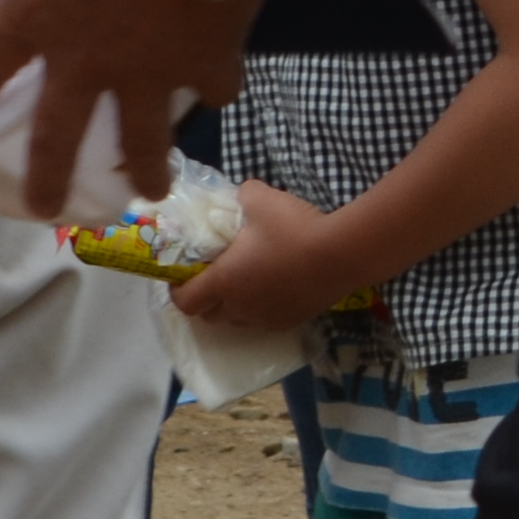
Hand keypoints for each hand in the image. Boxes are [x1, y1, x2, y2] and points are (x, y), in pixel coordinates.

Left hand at [0, 0, 256, 215]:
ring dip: (144, 168)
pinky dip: (216, 86)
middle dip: (48, 178)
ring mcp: (150, 72)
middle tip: (44, 208)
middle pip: (57, 136)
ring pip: (143, 141)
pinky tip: (220, 87)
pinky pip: (214, 88)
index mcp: (35, 15)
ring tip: (149, 189)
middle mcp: (85, 60)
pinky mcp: (208, 64)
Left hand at [170, 182, 364, 329]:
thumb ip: (240, 196)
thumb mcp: (259, 198)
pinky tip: (276, 285)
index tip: (183, 274)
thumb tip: (239, 196)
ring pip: (236, 321)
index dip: (178, 290)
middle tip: (216, 274)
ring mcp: (266, 319)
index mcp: (224, 280)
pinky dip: (260, 309)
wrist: (340, 254)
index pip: (185, 301)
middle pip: (209, 315)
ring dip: (232, 306)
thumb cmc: (292, 228)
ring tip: (247, 280)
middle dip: (206, 298)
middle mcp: (240, 307)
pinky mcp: (290, 321)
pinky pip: (263, 320)